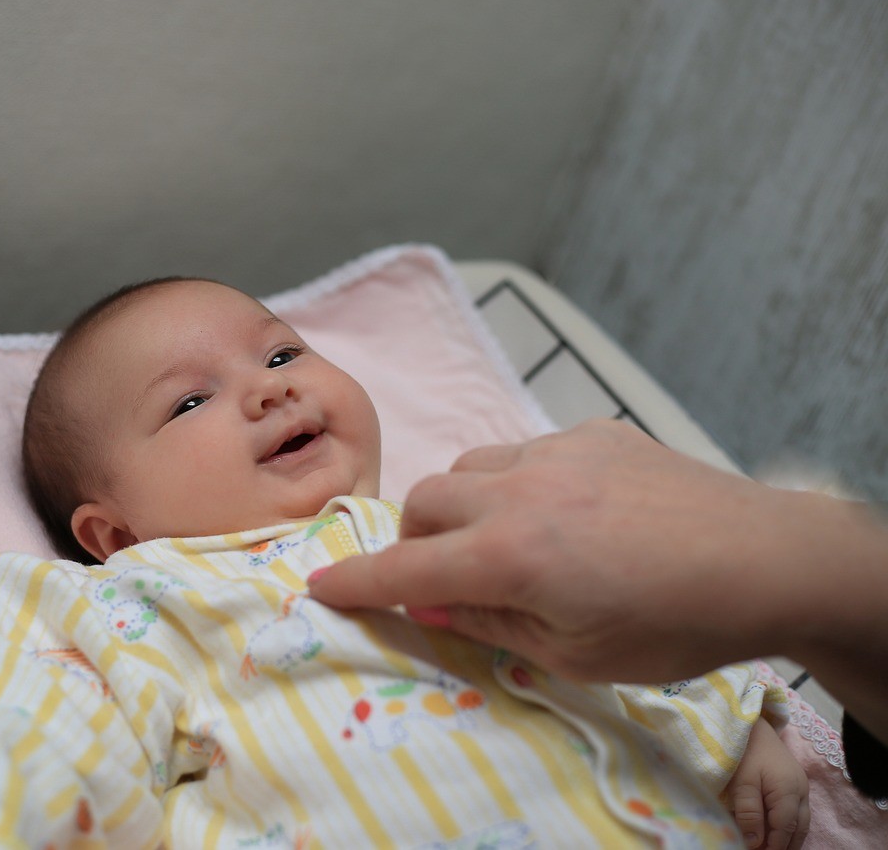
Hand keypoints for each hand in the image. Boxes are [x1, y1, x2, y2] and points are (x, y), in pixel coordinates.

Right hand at [308, 419, 832, 683]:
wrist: (767, 559)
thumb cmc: (671, 626)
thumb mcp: (574, 654)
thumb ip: (488, 623)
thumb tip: (426, 599)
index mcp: (511, 555)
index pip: (406, 567)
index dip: (356, 581)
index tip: (318, 586)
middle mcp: (519, 490)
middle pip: (424, 499)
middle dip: (417, 539)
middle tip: (448, 575)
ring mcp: (556, 450)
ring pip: (468, 464)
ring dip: (462, 503)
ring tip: (504, 537)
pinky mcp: (592, 431)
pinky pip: (522, 448)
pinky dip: (515, 481)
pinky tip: (565, 511)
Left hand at [724, 721, 808, 848]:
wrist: (751, 722)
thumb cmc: (744, 750)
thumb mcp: (741, 782)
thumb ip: (749, 812)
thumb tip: (755, 843)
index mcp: (789, 791)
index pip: (784, 828)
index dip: (773, 845)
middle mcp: (801, 791)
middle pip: (798, 828)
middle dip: (785, 845)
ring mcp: (800, 786)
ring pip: (801, 821)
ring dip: (789, 837)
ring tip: (772, 847)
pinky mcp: (794, 782)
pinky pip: (797, 811)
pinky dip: (789, 825)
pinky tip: (776, 830)